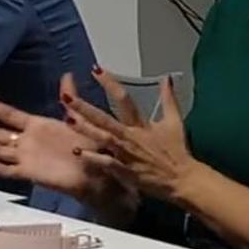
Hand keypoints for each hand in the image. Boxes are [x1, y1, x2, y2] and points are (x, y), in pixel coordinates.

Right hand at [0, 76, 137, 225]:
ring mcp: (26, 157)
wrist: (96, 168)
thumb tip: (67, 75)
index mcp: (37, 126)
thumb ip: (70, 97)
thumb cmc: (88, 144)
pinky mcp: (30, 173)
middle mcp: (27, 141)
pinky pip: (8, 170)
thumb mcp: (78, 116)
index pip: (10, 115)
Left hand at [62, 68, 203, 205]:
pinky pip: (107, 163)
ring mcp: (126, 154)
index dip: (110, 83)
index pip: (123, 99)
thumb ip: (169, 98)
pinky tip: (78, 152)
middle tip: (66, 98)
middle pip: (104, 119)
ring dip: (85, 130)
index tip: (96, 70)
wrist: (181, 178)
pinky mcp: (125, 171)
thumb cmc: (176, 150)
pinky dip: (94, 158)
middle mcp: (130, 136)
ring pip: (102, 139)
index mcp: (141, 124)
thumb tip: (167, 78)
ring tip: (68, 119)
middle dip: (85, 108)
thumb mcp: (175, 121)